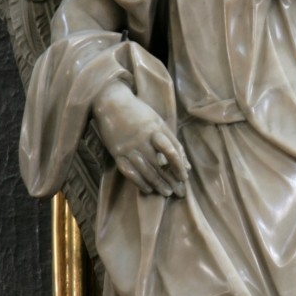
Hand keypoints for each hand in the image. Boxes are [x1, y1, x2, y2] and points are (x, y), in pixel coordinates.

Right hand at [93, 81, 189, 196]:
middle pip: (159, 165)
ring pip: (145, 171)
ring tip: (166, 193)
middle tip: (179, 192)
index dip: (179, 167)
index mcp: (154, 129)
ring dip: (157, 184)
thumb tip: (186, 165)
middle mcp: (142, 140)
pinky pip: (128, 172)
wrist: (110, 102)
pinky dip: (139, 182)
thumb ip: (172, 141)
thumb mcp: (158, 121)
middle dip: (170, 180)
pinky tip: (147, 189)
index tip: (184, 178)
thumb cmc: (138, 112)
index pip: (171, 152)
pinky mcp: (116, 153)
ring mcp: (128, 147)